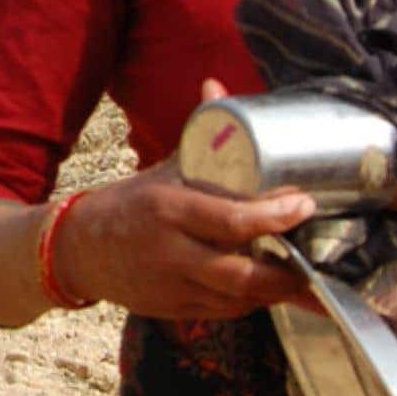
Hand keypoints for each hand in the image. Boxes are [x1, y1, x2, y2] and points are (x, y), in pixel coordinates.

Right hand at [53, 79, 315, 318]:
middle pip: (239, 273)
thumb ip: (199, 131)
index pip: (232, 220)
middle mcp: (172, 252)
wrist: (82, 248)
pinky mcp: (174, 310)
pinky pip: (223, 312)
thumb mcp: (165, 165)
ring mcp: (173, 286)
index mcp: (170, 208)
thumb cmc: (134, 201)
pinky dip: (250, 302)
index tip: (304, 204)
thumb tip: (215, 83)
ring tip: (303, 278)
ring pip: (236, 300)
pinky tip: (268, 288)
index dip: (273, 216)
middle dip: (284, 273)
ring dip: (273, 291)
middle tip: (314, 258)